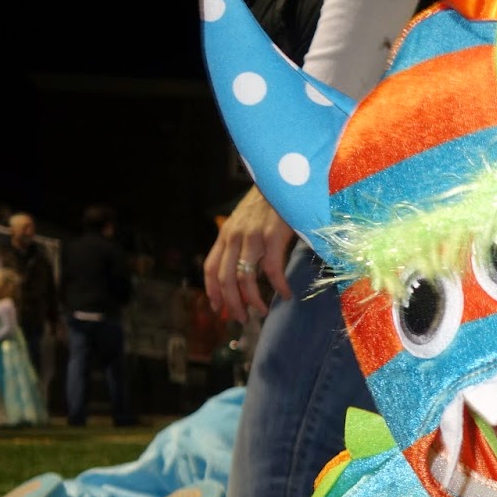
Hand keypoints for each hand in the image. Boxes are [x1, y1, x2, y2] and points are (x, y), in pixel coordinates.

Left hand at [204, 185, 295, 320]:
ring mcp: (252, 238)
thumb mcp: (248, 219)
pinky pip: (272, 271)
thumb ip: (243, 239)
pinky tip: (286, 295)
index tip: (218, 308)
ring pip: (245, 279)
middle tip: (241, 319)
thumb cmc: (271, 200)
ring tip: (263, 312)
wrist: (283, 177)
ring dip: (253, 301)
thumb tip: (248, 264)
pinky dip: (278, 287)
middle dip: (232, 303)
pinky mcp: (272, 237)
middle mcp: (234, 237)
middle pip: (225, 279)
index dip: (212, 291)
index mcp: (227, 234)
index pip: (211, 267)